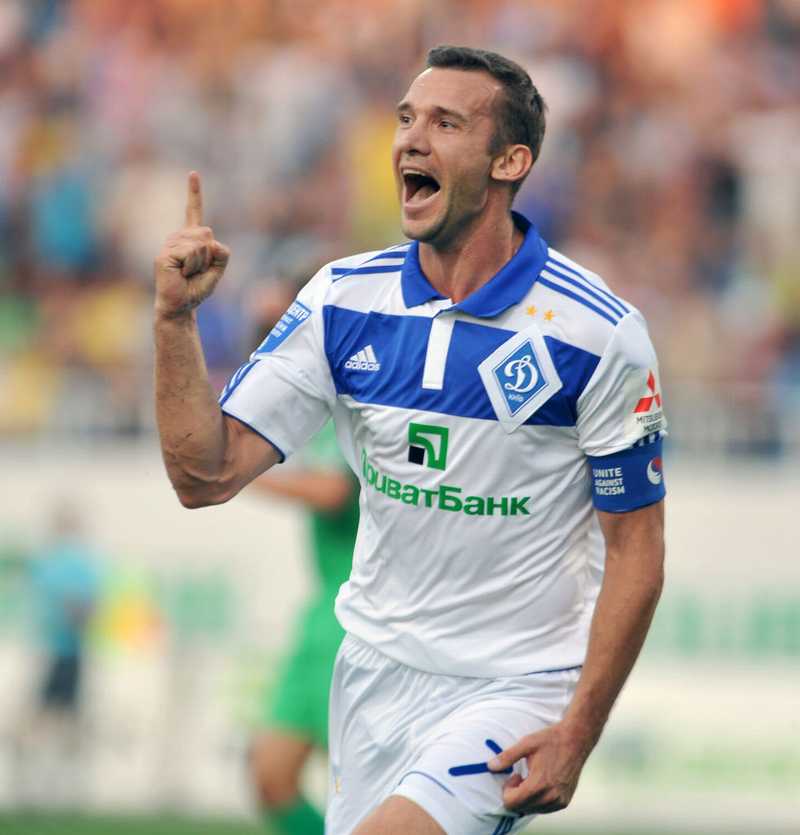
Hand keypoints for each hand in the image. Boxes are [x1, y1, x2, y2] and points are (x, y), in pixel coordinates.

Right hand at [154, 171, 230, 317]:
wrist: (181, 305)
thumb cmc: (197, 288)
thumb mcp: (218, 269)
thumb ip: (222, 253)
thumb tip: (211, 240)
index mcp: (190, 237)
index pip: (193, 211)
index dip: (194, 192)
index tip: (193, 173)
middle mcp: (178, 237)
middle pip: (208, 234)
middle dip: (210, 256)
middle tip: (197, 271)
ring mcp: (169, 244)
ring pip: (201, 244)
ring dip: (201, 264)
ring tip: (188, 273)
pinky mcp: (165, 255)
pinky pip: (191, 253)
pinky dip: (193, 267)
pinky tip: (182, 274)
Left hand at [487, 721, 591, 814]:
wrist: (576, 740)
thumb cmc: (550, 740)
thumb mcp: (526, 744)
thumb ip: (507, 757)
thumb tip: (490, 766)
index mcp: (539, 784)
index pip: (512, 802)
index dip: (507, 789)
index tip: (514, 774)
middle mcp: (550, 797)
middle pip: (520, 808)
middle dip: (515, 794)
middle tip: (521, 775)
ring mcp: (559, 801)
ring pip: (532, 810)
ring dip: (526, 798)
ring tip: (531, 778)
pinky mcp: (565, 802)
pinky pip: (544, 809)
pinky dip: (537, 800)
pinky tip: (540, 783)